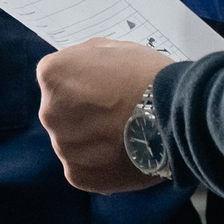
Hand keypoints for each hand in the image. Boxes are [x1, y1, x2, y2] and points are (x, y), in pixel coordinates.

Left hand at [36, 39, 175, 193]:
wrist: (175, 116)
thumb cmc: (146, 75)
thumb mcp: (111, 48)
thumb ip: (84, 58)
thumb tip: (77, 70)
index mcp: (52, 75)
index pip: (56, 81)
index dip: (83, 85)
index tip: (104, 89)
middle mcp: (48, 112)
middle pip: (61, 114)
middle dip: (83, 114)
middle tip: (115, 114)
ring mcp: (62, 146)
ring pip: (72, 143)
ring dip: (91, 141)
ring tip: (123, 136)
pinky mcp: (77, 175)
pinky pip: (84, 168)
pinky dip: (100, 165)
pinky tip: (122, 155)